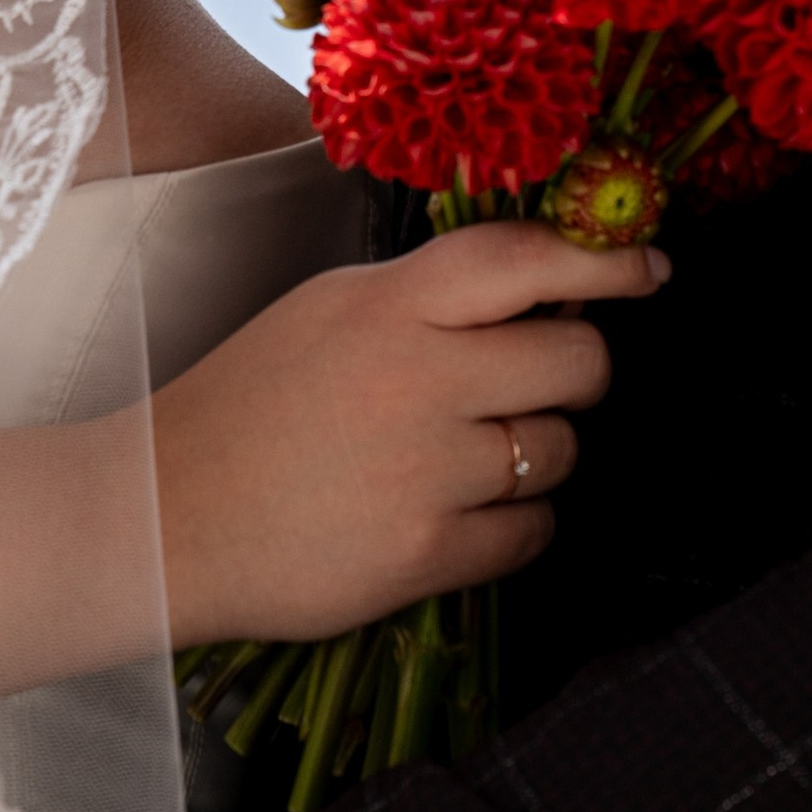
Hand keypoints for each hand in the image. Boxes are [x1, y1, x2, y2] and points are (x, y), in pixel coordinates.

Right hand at [152, 216, 667, 647]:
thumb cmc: (246, 406)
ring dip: (536, 455)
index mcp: (387, 304)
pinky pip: (532, 532)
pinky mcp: (426, 554)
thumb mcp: (326, 312)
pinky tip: (453, 514)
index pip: (524, 258)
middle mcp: (417, 378)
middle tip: (536, 382)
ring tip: (463, 459)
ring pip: (559, 452)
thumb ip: (425, 297)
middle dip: (575, 372)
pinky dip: (512, 526)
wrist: (163, 516)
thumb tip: (535, 287)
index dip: (604, 260)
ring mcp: (426, 472)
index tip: (648, 267)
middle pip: (577, 361)